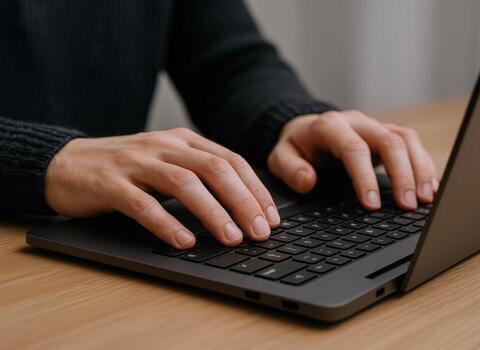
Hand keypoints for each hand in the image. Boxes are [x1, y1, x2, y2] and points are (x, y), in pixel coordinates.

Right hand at [45, 128, 279, 248]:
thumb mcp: (167, 164)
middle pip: (214, 169)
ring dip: (213, 213)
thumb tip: (242, 207)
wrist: (66, 163)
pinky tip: (183, 242)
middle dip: (243, 201)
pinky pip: (143, 204)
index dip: (255, 189)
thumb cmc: (125, 170)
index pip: (231, 161)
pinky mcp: (110, 183)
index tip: (272, 218)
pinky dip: (166, 224)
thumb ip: (199, 176)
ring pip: (184, 183)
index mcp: (183, 140)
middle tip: (260, 232)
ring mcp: (136, 162)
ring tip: (232, 238)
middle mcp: (164, 146)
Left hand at [267, 110, 438, 209]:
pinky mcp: (385, 134)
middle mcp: (356, 122)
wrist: (304, 130)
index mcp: (330, 126)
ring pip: (406, 139)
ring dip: (419, 168)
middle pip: (389, 140)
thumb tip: (307, 181)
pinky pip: (411, 143)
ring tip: (425, 198)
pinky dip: (423, 164)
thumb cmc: (295, 146)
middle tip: (408, 205)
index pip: (354, 148)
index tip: (372, 205)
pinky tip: (429, 186)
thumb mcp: (280, 157)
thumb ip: (289, 168)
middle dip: (402, 174)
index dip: (365, 177)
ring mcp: (373, 126)